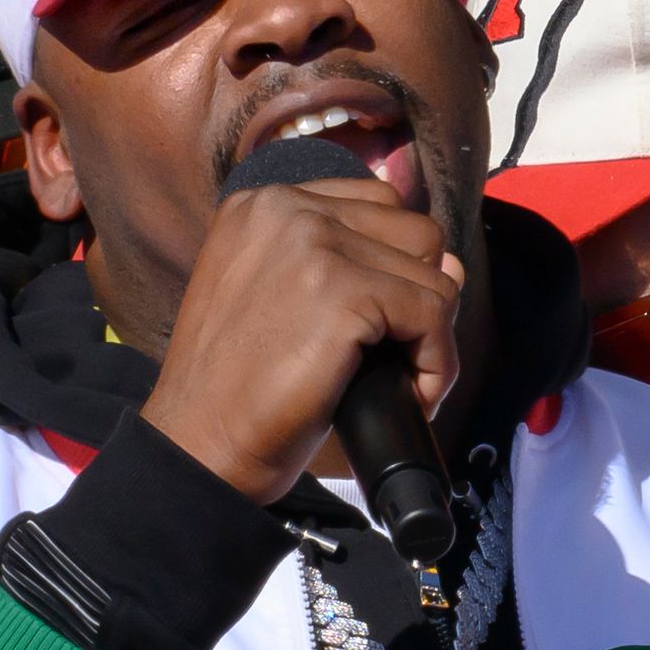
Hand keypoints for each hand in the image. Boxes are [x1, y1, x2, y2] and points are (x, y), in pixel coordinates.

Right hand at [140, 169, 462, 503]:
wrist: (200, 445)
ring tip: (399, 379)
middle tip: (391, 355)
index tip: (376, 324)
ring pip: (433, 274)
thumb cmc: (234, 390)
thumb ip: (350, 267)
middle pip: (414, 232)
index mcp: (260, 204)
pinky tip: (411, 395)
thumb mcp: (279, 304)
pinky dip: (437, 363)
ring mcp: (314, 243)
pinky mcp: (344, 289)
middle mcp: (284, 207)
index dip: (392, 268)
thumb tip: (449, 265)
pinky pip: (434, 313)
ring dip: (430, 334)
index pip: (376, 205)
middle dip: (416, 297)